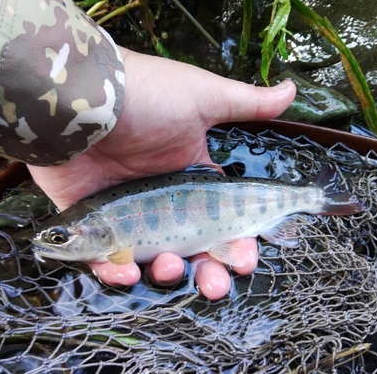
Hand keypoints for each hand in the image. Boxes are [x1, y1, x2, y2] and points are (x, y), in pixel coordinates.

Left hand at [28, 47, 295, 298]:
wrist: (84, 98)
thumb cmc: (148, 98)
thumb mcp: (202, 97)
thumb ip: (246, 104)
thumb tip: (292, 92)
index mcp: (190, 178)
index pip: (220, 219)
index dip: (235, 242)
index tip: (246, 258)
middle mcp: (161, 200)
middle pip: (191, 249)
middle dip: (208, 271)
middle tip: (216, 285)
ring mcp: (126, 214)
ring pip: (152, 259)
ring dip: (168, 272)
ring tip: (171, 267)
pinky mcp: (92, 223)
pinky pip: (105, 258)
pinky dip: (116, 271)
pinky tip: (128, 272)